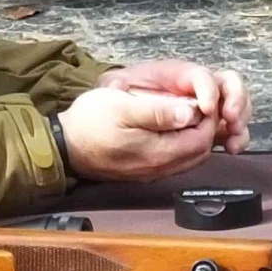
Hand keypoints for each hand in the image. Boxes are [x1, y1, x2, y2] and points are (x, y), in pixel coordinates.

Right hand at [55, 60, 253, 181]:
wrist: (63, 146)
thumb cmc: (89, 123)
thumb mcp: (122, 107)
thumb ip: (158, 111)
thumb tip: (190, 111)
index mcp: (158, 152)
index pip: (201, 139)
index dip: (209, 118)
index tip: (203, 99)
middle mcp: (159, 168)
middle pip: (200, 151)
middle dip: (206, 128)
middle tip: (199, 104)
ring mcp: (151, 172)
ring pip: (189, 157)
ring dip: (195, 136)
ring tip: (188, 114)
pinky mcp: (143, 171)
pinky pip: (175, 160)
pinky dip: (182, 144)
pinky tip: (172, 128)